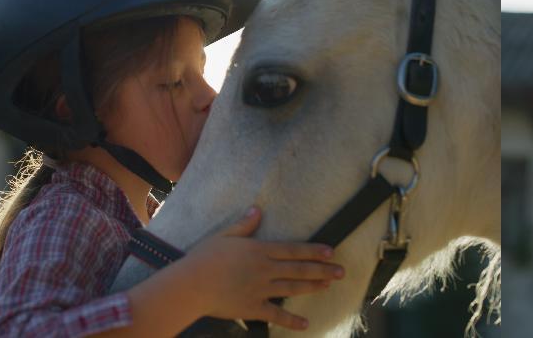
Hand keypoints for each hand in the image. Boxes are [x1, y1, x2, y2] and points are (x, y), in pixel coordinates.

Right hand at [185, 206, 343, 328]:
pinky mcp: (252, 308)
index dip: (313, 251)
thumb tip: (257, 210)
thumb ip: (244, 226)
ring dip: (313, 287)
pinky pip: (275, 315)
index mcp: (259, 250)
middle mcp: (265, 269)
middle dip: (322, 270)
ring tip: (329, 286)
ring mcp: (260, 290)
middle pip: (299, 269)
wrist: (191, 285)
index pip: (293, 250)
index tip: (331, 251)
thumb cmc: (203, 258)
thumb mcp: (224, 236)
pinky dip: (291, 320)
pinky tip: (305, 323)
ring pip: (293, 288)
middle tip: (341, 272)